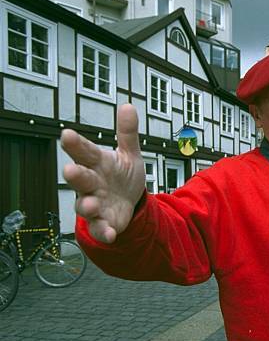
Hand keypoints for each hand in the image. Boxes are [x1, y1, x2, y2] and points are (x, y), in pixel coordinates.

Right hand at [61, 104, 144, 242]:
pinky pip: (101, 228)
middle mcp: (92, 183)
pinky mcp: (104, 222)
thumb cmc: (122, 175)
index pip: (84, 151)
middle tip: (70, 170)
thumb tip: (128, 107)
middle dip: (75, 175)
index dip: (75, 144)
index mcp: (97, 163)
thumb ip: (127, 133)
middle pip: (80, 178)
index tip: (67, 135)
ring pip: (85, 205)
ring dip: (87, 205)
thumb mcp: (129, 154)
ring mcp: (95, 203)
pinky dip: (104, 232)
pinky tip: (110, 233)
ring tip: (91, 204)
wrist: (130, 202)